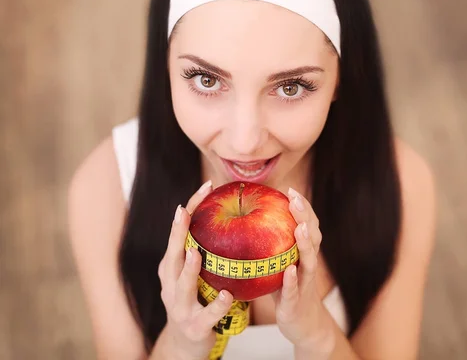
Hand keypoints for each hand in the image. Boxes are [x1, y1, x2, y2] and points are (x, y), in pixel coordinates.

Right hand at [156, 180, 233, 359]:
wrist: (186, 344)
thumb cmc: (195, 302)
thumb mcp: (194, 276)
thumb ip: (205, 252)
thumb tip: (232, 216)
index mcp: (171, 269)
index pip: (178, 234)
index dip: (189, 210)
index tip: (206, 186)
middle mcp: (170, 285)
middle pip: (172, 255)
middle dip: (177, 233)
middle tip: (184, 211)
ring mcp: (179, 307)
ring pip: (182, 285)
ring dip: (189, 269)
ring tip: (197, 253)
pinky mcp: (194, 327)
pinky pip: (207, 315)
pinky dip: (217, 306)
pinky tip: (229, 296)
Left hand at [272, 187, 334, 354]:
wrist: (303, 326)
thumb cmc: (288, 292)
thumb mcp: (280, 266)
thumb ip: (271, 247)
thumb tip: (246, 223)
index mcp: (303, 254)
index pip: (306, 225)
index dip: (301, 208)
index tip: (290, 190)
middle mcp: (307, 265)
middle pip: (311, 236)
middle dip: (305, 216)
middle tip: (295, 199)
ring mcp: (304, 283)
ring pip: (308, 260)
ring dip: (305, 243)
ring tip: (300, 227)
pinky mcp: (296, 303)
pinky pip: (295, 290)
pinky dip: (293, 279)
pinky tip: (290, 270)